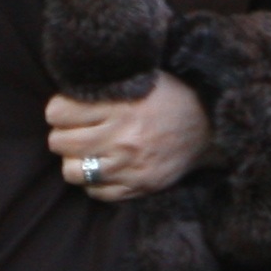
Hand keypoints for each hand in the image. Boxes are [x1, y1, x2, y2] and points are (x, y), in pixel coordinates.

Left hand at [46, 78, 210, 201]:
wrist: (211, 127)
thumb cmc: (171, 97)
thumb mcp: (141, 77)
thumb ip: (106, 84)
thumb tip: (68, 87)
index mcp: (120, 107)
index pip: (59, 112)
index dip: (58, 110)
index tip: (66, 110)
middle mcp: (122, 139)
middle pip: (59, 143)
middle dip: (62, 134)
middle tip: (74, 131)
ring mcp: (129, 167)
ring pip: (72, 171)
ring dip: (75, 160)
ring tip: (86, 151)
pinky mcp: (138, 187)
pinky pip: (95, 193)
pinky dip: (94, 182)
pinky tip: (104, 167)